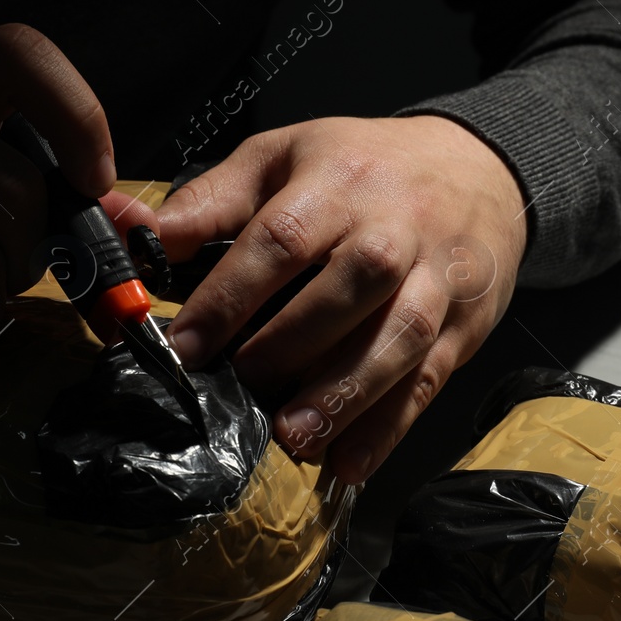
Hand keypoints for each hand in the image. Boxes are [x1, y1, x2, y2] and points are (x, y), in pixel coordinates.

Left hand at [154, 115, 527, 484]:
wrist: (479, 168)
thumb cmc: (363, 168)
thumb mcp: (285, 157)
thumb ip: (212, 200)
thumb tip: (140, 233)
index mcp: (339, 184)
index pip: (283, 239)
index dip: (232, 295)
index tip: (190, 346)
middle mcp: (395, 229)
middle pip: (350, 287)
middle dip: (292, 345)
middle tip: (242, 386)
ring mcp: (437, 280)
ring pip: (398, 337)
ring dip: (347, 394)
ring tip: (295, 437)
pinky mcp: (463, 327)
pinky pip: (428, 380)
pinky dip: (390, 426)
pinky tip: (349, 463)